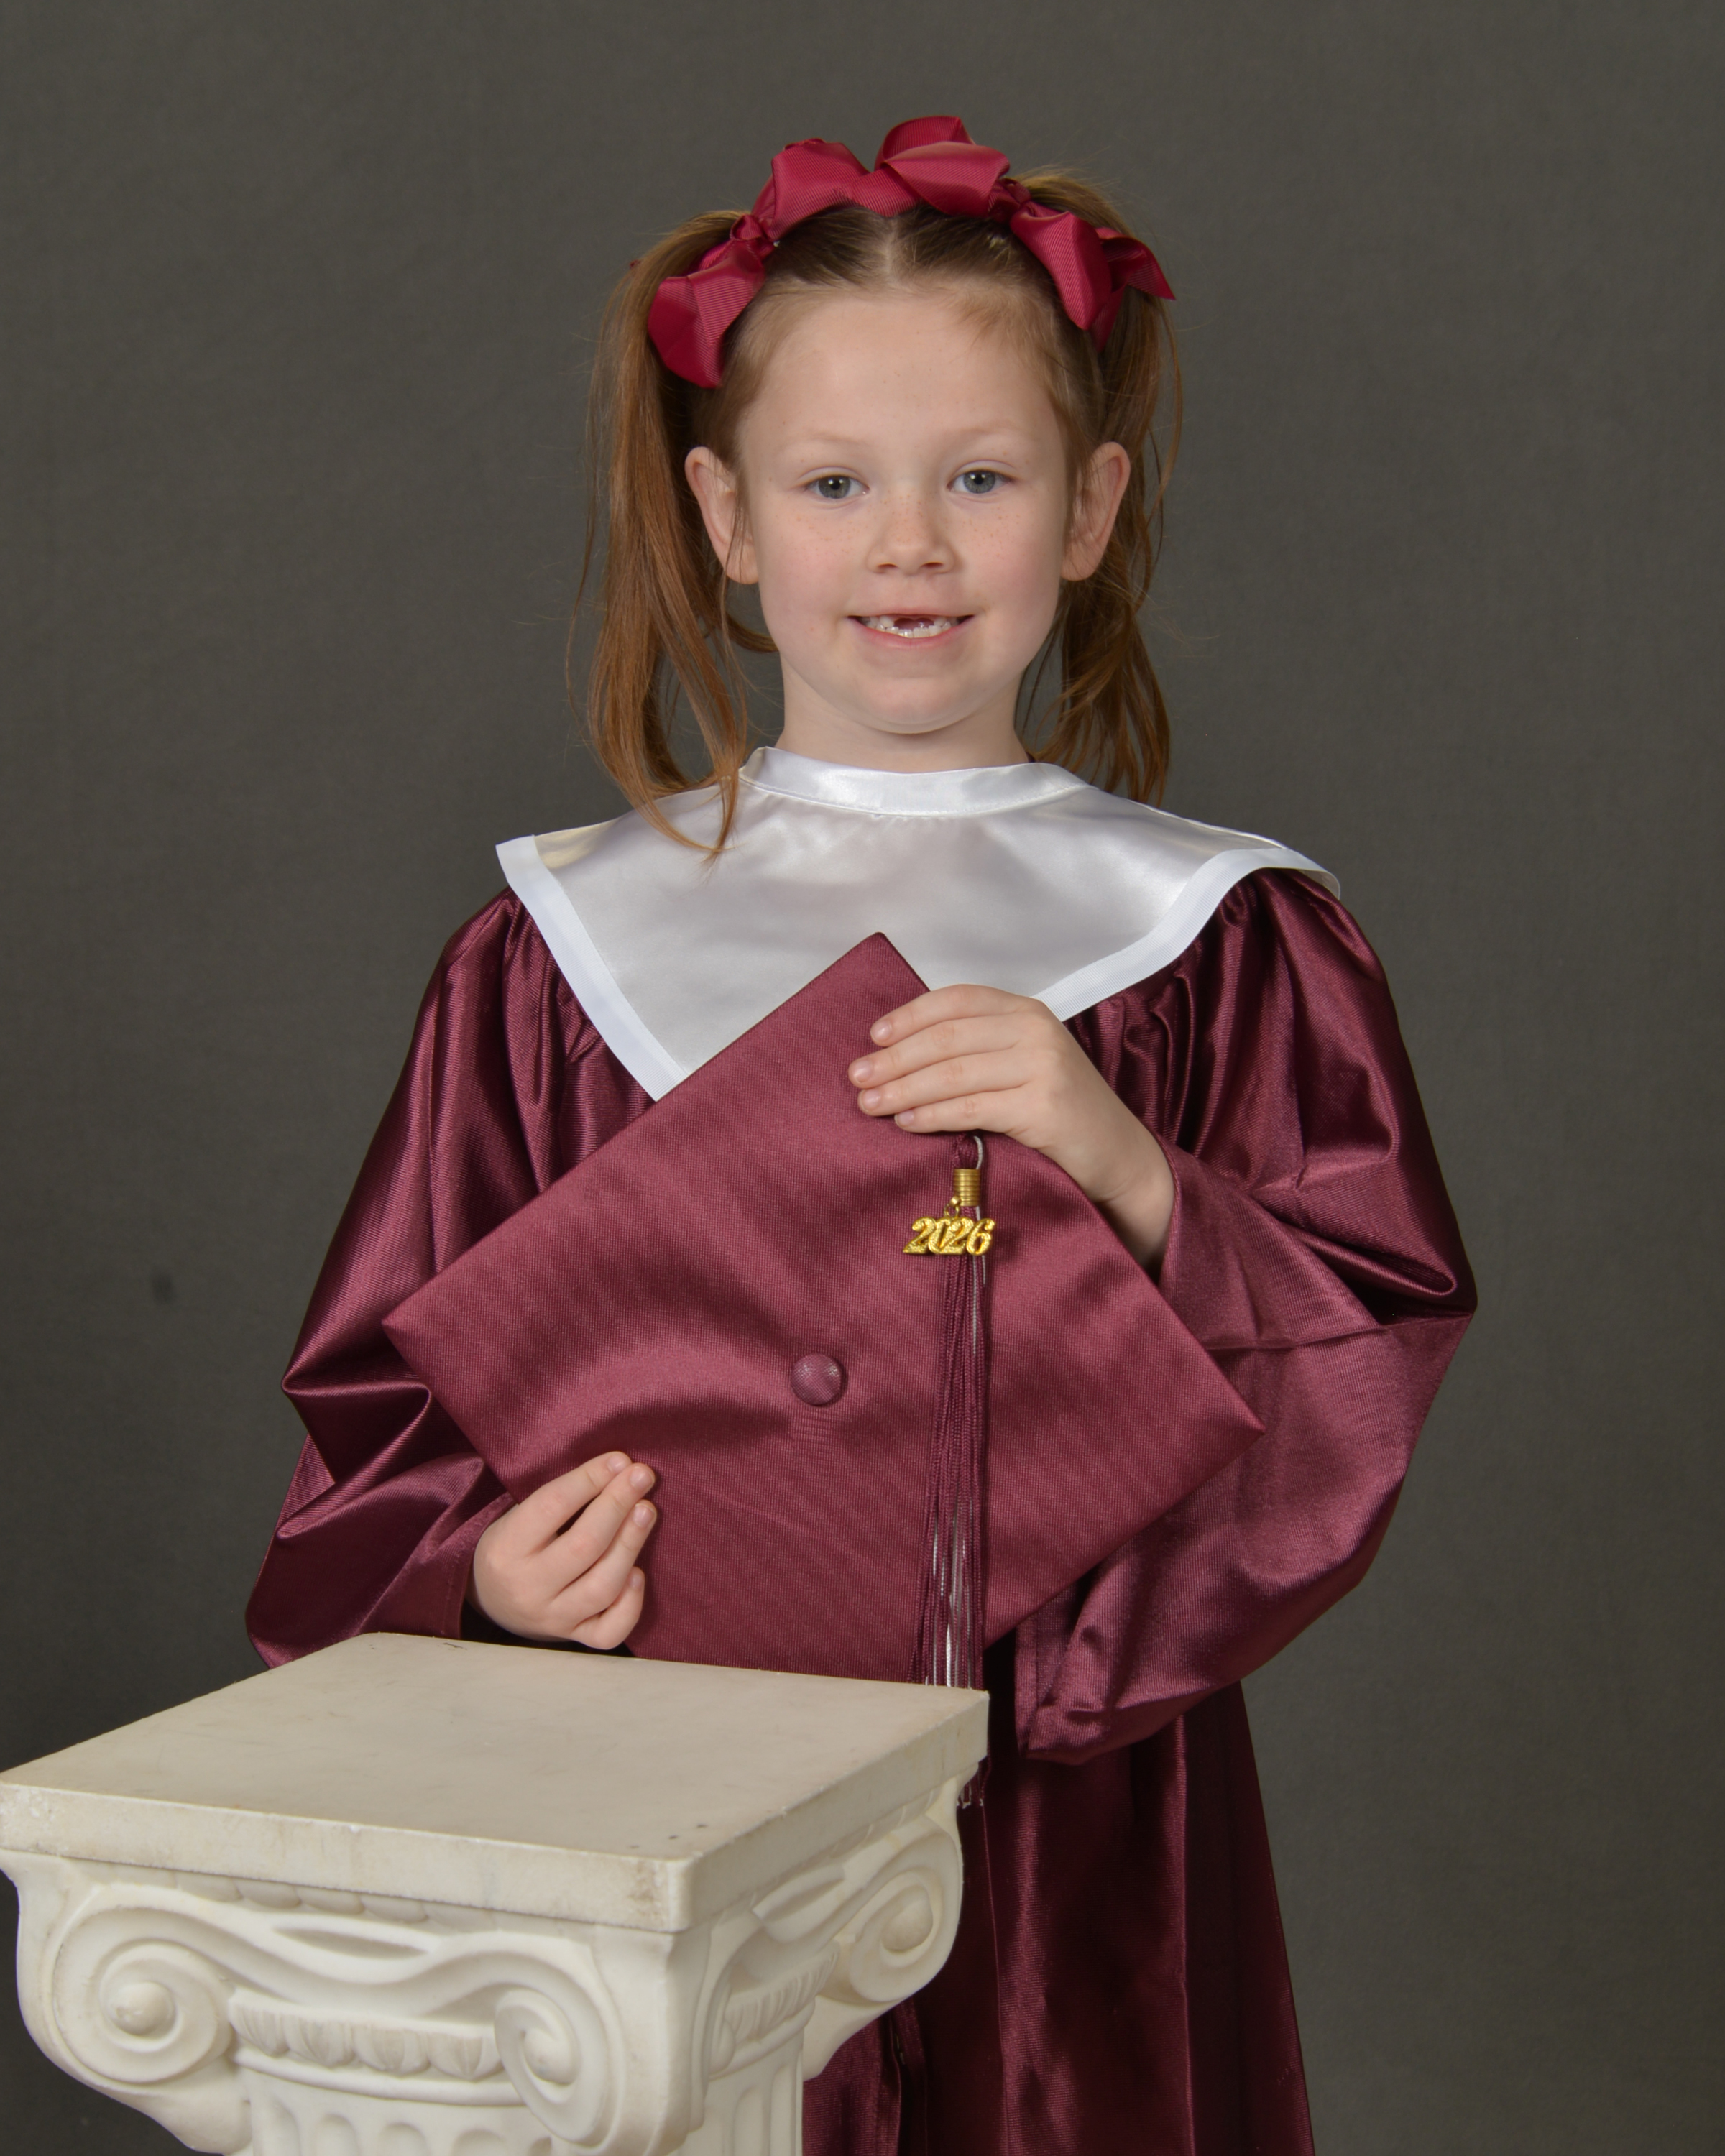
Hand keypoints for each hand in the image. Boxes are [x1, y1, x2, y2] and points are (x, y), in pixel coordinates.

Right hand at [470, 1453, 656, 1646]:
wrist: (492, 1601)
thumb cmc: (514, 1545)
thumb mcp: (517, 1516)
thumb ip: (560, 1498)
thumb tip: (618, 1468)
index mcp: (507, 1548)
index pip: (552, 1506)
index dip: (589, 1479)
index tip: (619, 1459)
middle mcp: (529, 1587)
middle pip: (583, 1545)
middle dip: (618, 1505)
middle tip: (642, 1476)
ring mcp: (553, 1617)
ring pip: (602, 1588)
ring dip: (630, 1545)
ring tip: (646, 1510)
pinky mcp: (574, 1637)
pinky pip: (609, 1631)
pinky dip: (630, 1604)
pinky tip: (639, 1574)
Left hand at [848, 985, 1174, 1266]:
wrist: (1115, 1153)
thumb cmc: (1058, 1110)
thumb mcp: (1022, 1062)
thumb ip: (978, 1048)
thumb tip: (898, 1054)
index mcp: (1026, 1011)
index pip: (956, 1000)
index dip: (909, 1016)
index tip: (873, 1037)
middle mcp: (1035, 1031)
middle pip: (947, 1037)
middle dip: (895, 1058)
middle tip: (857, 1077)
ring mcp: (1042, 1067)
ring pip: (953, 1073)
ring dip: (902, 1089)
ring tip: (869, 1104)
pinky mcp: (1043, 1107)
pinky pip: (971, 1108)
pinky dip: (931, 1115)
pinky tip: (906, 1123)